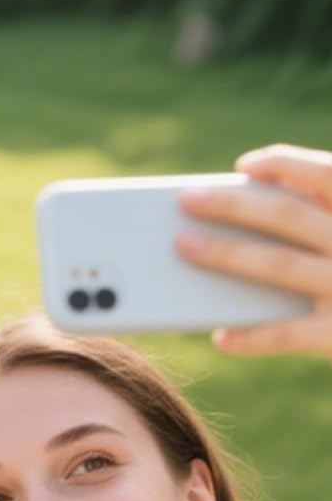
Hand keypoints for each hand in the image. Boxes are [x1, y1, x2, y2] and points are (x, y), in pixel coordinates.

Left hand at [177, 144, 331, 359]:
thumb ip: (324, 217)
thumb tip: (266, 196)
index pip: (328, 174)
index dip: (286, 163)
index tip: (244, 165)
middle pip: (288, 216)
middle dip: (233, 205)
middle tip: (186, 199)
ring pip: (278, 265)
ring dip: (226, 254)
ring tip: (183, 245)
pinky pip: (285, 334)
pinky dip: (250, 336)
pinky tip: (220, 336)